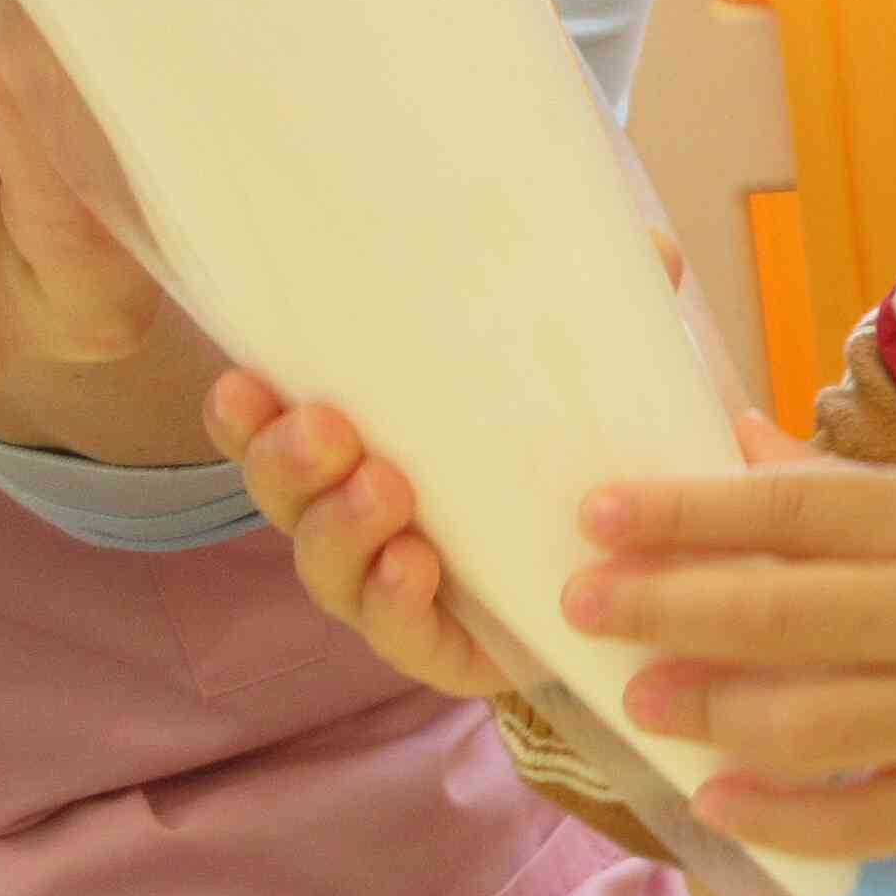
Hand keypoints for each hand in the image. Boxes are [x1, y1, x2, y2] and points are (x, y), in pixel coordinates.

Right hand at [208, 256, 774, 705]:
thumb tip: (653, 248)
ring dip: (343, 526)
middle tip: (327, 427)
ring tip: (385, 491)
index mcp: (360, 444)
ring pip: (326, 565)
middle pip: (282, 495)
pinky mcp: (435, 647)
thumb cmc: (568, 463)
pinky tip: (415, 566)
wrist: (621, 583)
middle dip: (287, 461)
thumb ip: (602, 322)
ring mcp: (385, 587)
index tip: (245, 379)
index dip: (243, 411)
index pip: (270, 426)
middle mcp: (352, 517)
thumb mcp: (581, 386)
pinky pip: (397, 632)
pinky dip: (395, 599)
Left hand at [564, 464, 895, 860]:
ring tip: (642, 698)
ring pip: (803, 724)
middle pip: (777, 614)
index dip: (684, 513)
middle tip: (585, 604)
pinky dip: (776, 815)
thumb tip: (722, 436)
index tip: (596, 513)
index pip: (789, 509)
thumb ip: (835, 486)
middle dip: (662, 609)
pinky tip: (714, 796)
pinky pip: (855, 819)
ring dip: (705, 712)